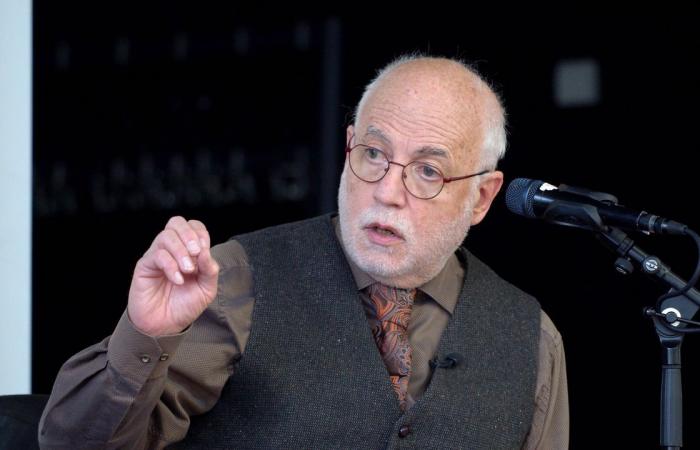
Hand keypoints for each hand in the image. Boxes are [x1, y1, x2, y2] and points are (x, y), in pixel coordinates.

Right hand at [127, 216, 219, 335]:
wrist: (165, 326)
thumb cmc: (185, 306)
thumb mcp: (206, 289)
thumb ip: (210, 270)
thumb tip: (205, 252)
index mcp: (188, 251)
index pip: (193, 226)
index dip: (200, 234)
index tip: (204, 252)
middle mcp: (172, 249)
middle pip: (176, 222)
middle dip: (189, 235)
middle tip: (196, 253)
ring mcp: (157, 256)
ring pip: (166, 236)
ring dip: (180, 251)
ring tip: (187, 271)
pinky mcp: (145, 266)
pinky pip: (157, 255)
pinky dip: (170, 266)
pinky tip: (177, 280)